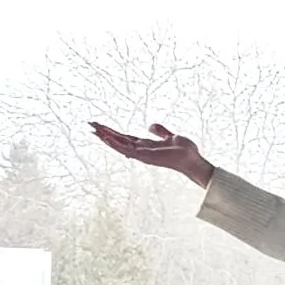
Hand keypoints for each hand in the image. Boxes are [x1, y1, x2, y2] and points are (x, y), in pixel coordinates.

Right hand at [90, 119, 213, 186]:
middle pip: (119, 140)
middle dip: (105, 133)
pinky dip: (115, 144)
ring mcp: (141, 154)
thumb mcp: (171, 137)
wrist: (193, 159)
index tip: (101, 126)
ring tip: (94, 130)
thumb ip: (161, 132)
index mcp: (145, 145)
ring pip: (119, 145)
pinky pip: (126, 150)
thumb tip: (150, 125)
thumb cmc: (185, 151)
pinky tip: (106, 138)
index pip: (125, 138)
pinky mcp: (144, 157)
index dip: (113, 132)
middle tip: (91, 125)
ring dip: (106, 137)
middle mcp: (141, 150)